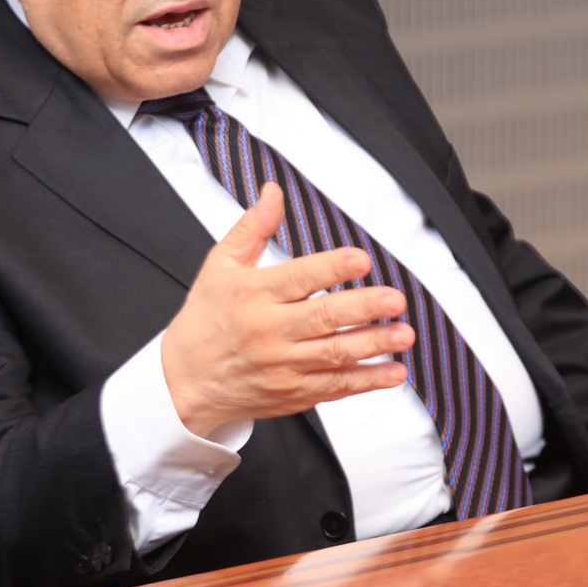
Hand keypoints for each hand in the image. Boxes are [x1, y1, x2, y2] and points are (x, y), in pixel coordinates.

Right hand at [160, 182, 412, 434]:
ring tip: (404, 334)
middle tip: (395, 299)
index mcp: (253, 295)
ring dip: (374, 345)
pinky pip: (335, 387)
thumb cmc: (204, 319)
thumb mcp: (220, 266)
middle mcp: (269, 332)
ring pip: (334, 355)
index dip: (331, 268)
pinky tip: (394, 372)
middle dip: (364, 308)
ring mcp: (283, 366)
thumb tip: (273, 192)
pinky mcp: (293, 393)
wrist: (182, 382)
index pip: (298, 279)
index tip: (362, 260)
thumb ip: (253, 228)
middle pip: (323, 318)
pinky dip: (366, 381)